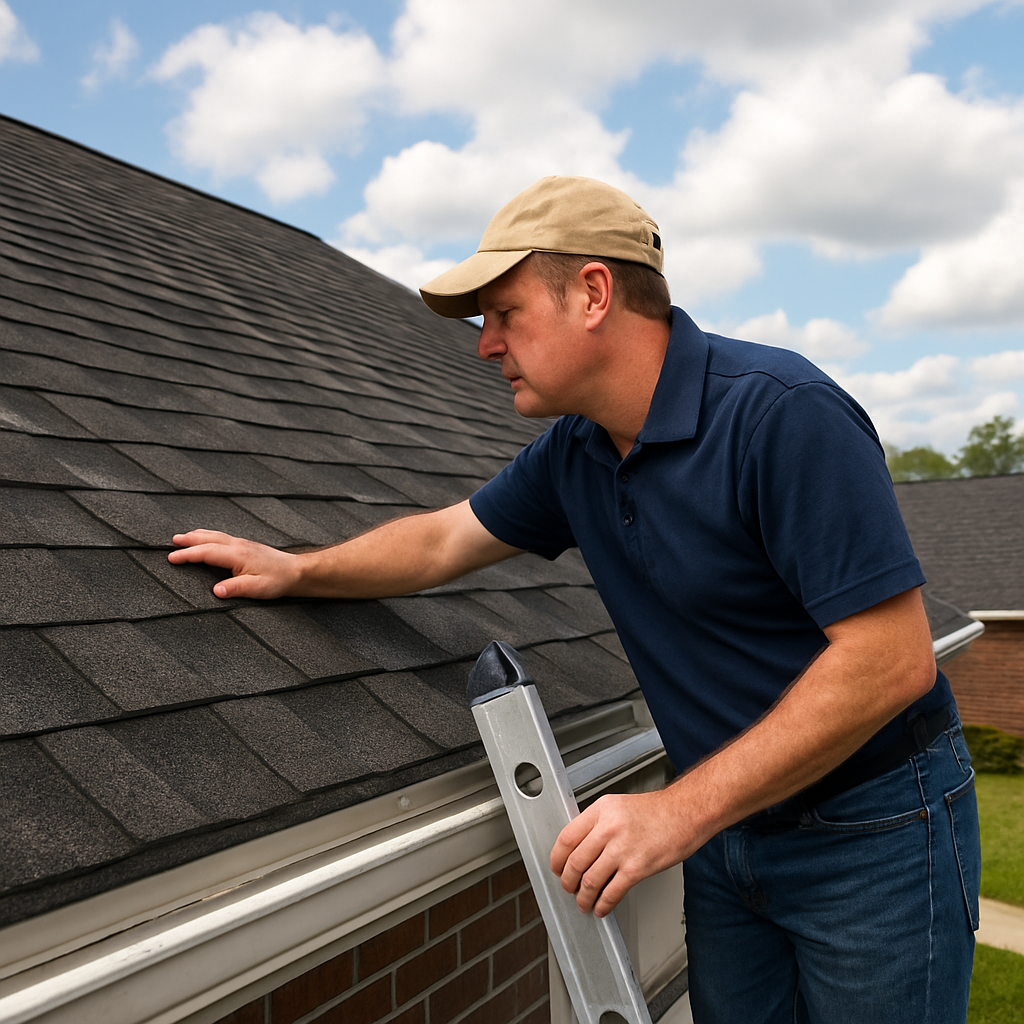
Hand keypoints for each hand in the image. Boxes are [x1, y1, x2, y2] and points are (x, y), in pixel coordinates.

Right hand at [168, 530, 300, 598]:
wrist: (296, 571)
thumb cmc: (278, 580)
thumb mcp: (257, 588)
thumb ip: (235, 588)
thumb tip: (215, 591)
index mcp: (237, 555)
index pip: (206, 553)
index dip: (187, 555)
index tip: (172, 558)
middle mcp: (238, 545)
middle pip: (208, 539)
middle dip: (189, 540)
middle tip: (172, 541)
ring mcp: (242, 543)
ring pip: (215, 535)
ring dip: (198, 536)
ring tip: (183, 537)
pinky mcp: (247, 546)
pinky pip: (222, 537)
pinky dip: (209, 536)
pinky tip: (207, 539)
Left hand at [549, 790, 688, 917]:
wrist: (686, 813)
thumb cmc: (656, 811)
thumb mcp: (618, 806)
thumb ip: (597, 823)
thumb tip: (579, 847)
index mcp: (601, 810)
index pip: (566, 838)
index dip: (557, 859)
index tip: (556, 868)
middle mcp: (609, 828)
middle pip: (575, 862)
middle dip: (568, 881)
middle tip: (568, 888)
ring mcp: (623, 849)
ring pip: (590, 880)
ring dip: (583, 897)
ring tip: (583, 902)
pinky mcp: (638, 868)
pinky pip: (612, 892)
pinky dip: (603, 904)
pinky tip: (602, 907)